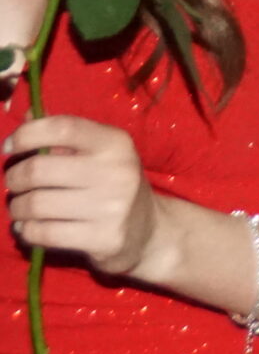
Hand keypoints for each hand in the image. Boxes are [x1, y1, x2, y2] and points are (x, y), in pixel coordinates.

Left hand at [6, 116, 160, 277]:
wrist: (150, 229)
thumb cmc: (112, 184)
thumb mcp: (98, 153)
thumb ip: (64, 135)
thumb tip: (27, 115)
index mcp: (115, 143)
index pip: (62, 128)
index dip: (27, 134)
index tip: (10, 146)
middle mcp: (117, 171)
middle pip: (38, 169)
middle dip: (14, 178)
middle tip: (15, 185)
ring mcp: (112, 207)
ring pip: (35, 204)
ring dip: (17, 207)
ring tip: (21, 208)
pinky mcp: (104, 238)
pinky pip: (43, 233)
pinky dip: (26, 230)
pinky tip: (30, 227)